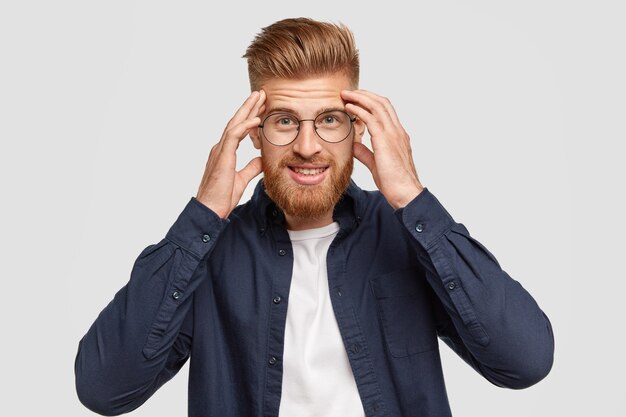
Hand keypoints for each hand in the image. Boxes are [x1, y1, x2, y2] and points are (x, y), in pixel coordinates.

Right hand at [196, 91, 265, 217]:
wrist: (210, 210)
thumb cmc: (222, 198)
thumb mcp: (242, 179)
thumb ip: (251, 168)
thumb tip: (261, 160)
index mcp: (225, 152)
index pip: (238, 130)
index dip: (249, 117)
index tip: (261, 108)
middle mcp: (220, 148)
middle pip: (236, 122)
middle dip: (248, 107)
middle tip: (260, 94)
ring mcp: (220, 151)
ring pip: (234, 124)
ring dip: (247, 110)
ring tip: (258, 97)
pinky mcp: (221, 156)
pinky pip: (233, 136)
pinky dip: (244, 126)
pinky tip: (256, 119)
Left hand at [341, 89, 423, 208]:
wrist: (405, 193)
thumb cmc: (394, 182)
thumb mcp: (376, 164)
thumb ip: (365, 153)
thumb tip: (354, 145)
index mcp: (398, 135)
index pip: (386, 110)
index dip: (371, 102)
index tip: (357, 100)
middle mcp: (397, 131)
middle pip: (382, 103)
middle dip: (365, 94)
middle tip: (349, 92)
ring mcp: (393, 134)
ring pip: (377, 106)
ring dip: (360, 98)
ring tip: (346, 95)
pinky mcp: (385, 140)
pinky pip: (371, 118)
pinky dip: (359, 109)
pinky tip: (349, 108)